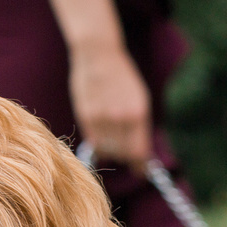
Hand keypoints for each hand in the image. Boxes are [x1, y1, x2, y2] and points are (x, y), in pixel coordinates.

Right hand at [69, 39, 152, 165]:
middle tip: (129, 155)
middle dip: (126, 157)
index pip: (139, 151)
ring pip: (107, 151)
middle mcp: (120, 117)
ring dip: (112, 151)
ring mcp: (101, 118)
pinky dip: (99, 144)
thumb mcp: (140, 99)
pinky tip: (103, 134)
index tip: (141, 171)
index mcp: (138, 112)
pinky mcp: (85, 116)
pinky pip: (94, 142)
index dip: (140, 165)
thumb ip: (139, 127)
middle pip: (123, 154)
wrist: (98, 55)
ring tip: (115, 140)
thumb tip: (139, 155)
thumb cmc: (123, 78)